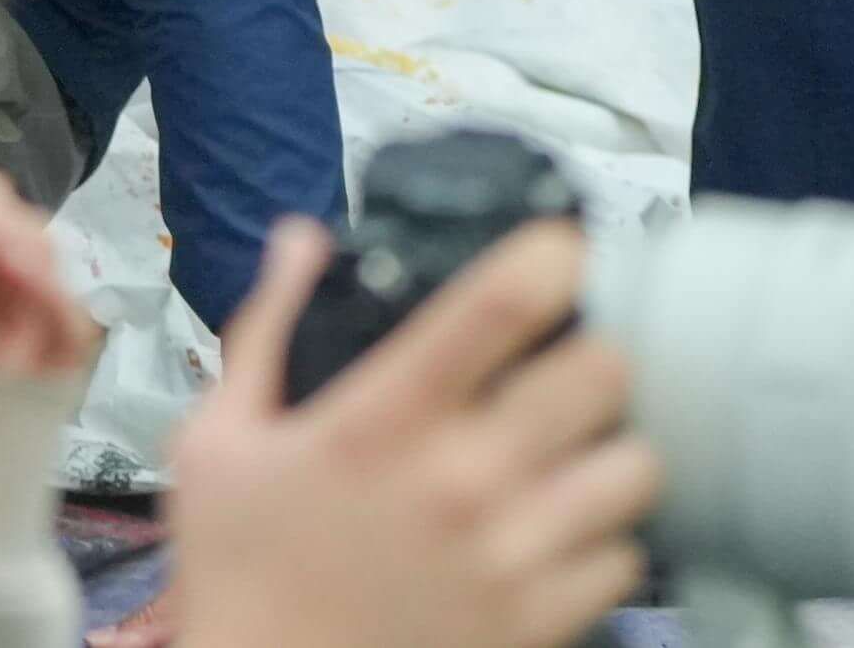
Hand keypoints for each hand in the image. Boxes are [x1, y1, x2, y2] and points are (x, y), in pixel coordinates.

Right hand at [161, 220, 658, 647]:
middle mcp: (462, 479)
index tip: (557, 248)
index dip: (548, 255)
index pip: (497, 306)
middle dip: (590, 355)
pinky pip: (625, 557)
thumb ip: (268, 330)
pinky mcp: (540, 620)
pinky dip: (604, 538)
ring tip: (573, 450)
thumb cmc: (239, 573)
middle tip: (562, 365)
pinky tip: (559, 530)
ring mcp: (511, 555)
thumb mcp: (219, 441)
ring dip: (608, 448)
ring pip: (634, 465)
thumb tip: (302, 242)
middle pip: (602, 374)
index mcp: (381, 420)